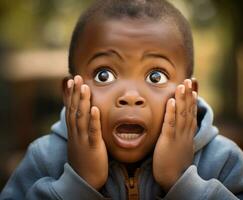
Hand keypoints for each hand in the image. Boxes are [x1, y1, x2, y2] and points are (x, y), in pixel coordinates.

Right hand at [66, 75, 107, 189]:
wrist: (83, 179)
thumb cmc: (84, 158)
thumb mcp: (79, 141)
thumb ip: (81, 128)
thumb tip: (84, 116)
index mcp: (74, 131)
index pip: (70, 109)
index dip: (70, 94)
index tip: (71, 80)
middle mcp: (76, 133)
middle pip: (74, 109)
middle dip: (76, 93)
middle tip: (77, 77)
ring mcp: (83, 139)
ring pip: (82, 117)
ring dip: (83, 101)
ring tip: (85, 87)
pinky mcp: (93, 146)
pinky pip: (93, 131)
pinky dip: (94, 119)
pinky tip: (96, 108)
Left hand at [153, 79, 196, 191]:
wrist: (174, 179)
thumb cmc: (175, 163)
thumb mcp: (182, 146)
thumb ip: (181, 134)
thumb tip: (180, 125)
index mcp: (188, 133)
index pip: (192, 112)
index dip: (193, 98)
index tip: (194, 86)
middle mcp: (185, 132)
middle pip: (189, 110)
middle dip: (189, 94)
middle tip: (189, 79)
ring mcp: (178, 136)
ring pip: (181, 114)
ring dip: (182, 99)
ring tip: (182, 85)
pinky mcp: (168, 141)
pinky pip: (170, 124)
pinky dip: (171, 112)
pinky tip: (171, 101)